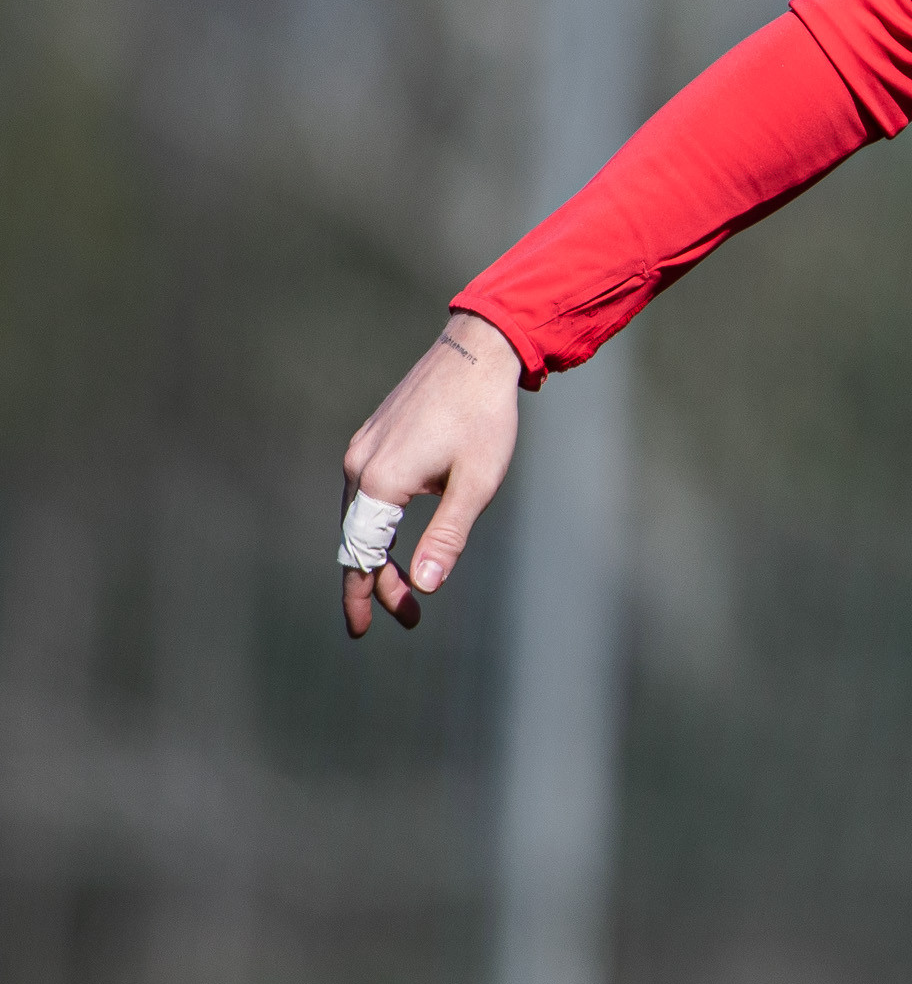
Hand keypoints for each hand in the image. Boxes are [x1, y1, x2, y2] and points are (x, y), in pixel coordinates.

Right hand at [338, 311, 523, 638]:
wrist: (477, 352)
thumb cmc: (484, 417)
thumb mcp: (477, 482)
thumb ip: (448, 535)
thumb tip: (425, 586)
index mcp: (381, 482)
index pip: (361, 554)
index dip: (364, 596)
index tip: (365, 631)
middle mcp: (359, 466)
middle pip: (355, 540)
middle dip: (374, 582)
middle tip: (407, 614)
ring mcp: (361, 449)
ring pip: (357, 518)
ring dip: (375, 553)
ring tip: (404, 585)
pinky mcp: (371, 438)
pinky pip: (363, 493)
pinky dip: (376, 524)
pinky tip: (396, 538)